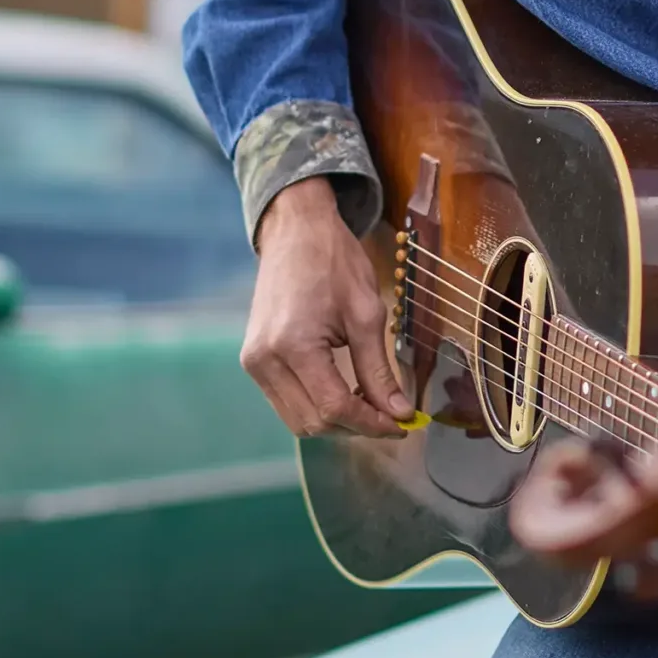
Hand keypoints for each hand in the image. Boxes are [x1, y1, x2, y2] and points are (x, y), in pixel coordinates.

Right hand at [243, 178, 412, 436]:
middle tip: (392, 417)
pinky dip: (316, 406)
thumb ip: (379, 370)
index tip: (403, 425)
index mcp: (293, 346)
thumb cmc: (334, 262)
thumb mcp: (367, 314)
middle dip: (355, 427)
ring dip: (335, 422)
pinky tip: (345, 394)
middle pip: (312, 422)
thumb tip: (399, 413)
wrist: (296, 231)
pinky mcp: (254, 360)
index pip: (334, 407)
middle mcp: (264, 360)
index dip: (371, 424)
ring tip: (371, 406)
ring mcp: (254, 362)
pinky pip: (286, 401)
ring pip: (297, 419)